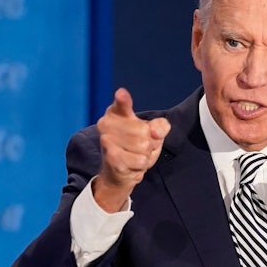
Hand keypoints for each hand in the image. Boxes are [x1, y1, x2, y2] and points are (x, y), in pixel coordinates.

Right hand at [93, 87, 170, 211]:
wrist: (118, 172)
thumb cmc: (136, 147)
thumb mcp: (153, 133)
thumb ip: (160, 127)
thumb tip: (155, 131)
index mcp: (116, 112)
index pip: (121, 104)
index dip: (123, 99)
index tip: (121, 94)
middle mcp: (106, 124)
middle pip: (145, 130)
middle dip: (150, 142)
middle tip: (140, 147)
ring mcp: (107, 141)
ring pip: (143, 146)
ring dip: (146, 155)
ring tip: (135, 156)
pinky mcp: (111, 158)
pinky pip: (140, 160)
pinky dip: (141, 165)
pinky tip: (132, 165)